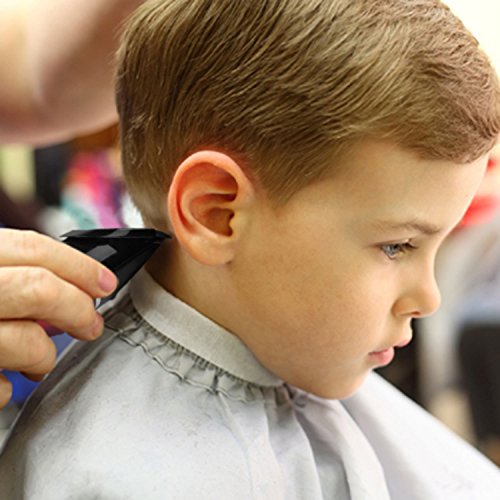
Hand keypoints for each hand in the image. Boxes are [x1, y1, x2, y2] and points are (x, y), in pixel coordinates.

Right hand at [0, 229, 116, 407]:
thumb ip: (8, 272)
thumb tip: (70, 282)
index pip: (32, 248)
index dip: (79, 265)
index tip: (105, 283)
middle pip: (38, 290)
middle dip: (77, 309)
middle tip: (90, 325)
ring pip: (25, 342)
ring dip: (44, 355)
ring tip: (39, 360)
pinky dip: (6, 388)